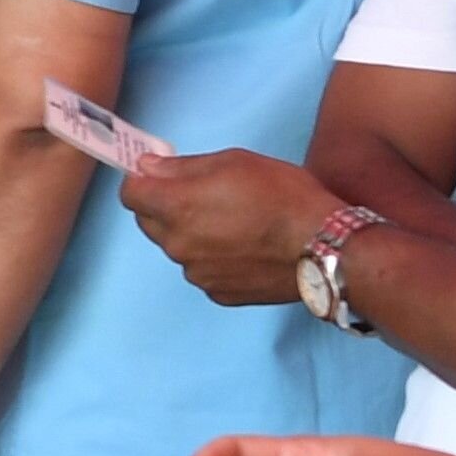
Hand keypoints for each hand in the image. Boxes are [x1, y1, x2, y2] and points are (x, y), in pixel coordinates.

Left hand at [115, 147, 336, 305]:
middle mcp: (178, 245)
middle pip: (149, 223)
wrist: (324, 247)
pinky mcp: (217, 293)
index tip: (159, 174)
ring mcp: (196, 274)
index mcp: (176, 207)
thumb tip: (147, 167)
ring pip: (177, 248)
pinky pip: (202, 270)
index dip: (142, 181)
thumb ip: (182, 167)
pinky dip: (213, 258)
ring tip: (232, 222)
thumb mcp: (234, 162)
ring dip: (191, 233)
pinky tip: (244, 248)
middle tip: (202, 194)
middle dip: (164, 206)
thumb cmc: (283, 195)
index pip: (130, 195)